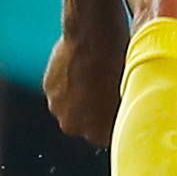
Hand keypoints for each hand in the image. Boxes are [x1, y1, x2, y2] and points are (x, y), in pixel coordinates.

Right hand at [43, 30, 116, 145]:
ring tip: (92, 76)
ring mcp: (58, 107)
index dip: (112, 120)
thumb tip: (125, 113)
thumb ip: (121, 113)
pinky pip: (60, 90)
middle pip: (84, 124)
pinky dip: (67, 82)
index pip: (105, 136)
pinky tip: (80, 67)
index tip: (117, 107)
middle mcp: (74, 126)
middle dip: (92, 111)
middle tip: (104, 90)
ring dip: (78, 97)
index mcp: (98, 134)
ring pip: (70, 106)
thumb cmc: (119, 66)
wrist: (95, 39)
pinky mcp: (48, 88)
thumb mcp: (128, 96)